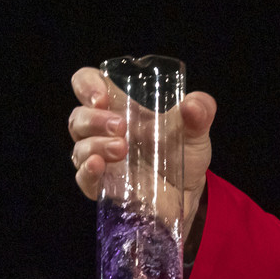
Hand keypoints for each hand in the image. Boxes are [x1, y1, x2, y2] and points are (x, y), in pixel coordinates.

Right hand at [67, 66, 216, 237]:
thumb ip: (200, 112)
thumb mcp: (196, 129)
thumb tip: (193, 105)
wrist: (190, 194)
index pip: (87, 84)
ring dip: (95, 145)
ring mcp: (100, 159)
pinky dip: (87, 171)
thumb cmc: (183, 153)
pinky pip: (83, 178)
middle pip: (79, 117)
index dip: (87, 85)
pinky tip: (98, 166)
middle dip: (94, 119)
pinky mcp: (103, 186)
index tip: (101, 97)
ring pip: (79, 147)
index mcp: (120, 107)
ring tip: (121, 149)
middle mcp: (103, 131)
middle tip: (120, 126)